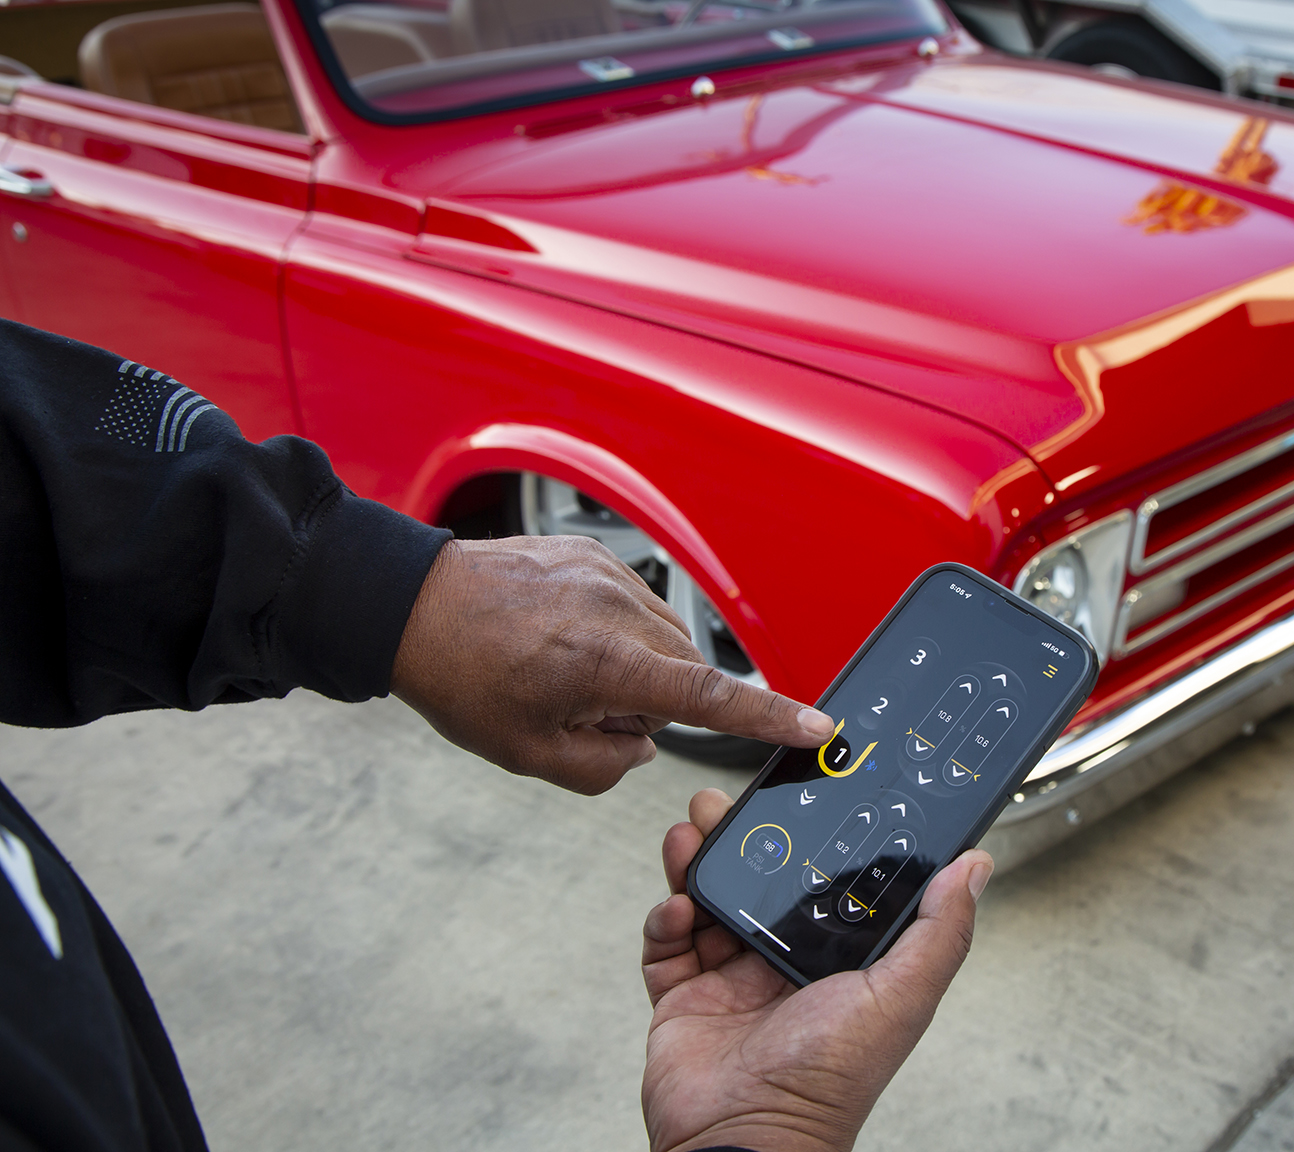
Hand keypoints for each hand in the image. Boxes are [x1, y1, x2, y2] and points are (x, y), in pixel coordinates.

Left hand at [391, 536, 833, 793]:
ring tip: (562, 669)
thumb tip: (642, 747)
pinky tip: (560, 639)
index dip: (770, 717)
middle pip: (683, 673)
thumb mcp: (528, 754)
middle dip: (650, 703)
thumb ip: (605, 765)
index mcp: (606, 663)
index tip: (817, 726)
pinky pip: (636, 608)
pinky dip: (615, 634)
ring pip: (662, 641)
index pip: (711, 698)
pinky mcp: (596, 556)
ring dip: (634, 666)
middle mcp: (618, 611)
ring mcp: (609, 576)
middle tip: (578, 709)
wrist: (411, 604)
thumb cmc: (461, 677)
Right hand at [642, 789, 992, 1151]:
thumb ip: (940, 932)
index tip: (804, 791)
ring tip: (692, 831)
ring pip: (710, 897)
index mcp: (838, 958)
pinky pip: (667, 942)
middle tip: (727, 802)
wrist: (745, 1138)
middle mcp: (785, 960)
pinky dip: (665, 918)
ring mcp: (730, 977)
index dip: (814, 835)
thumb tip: (976, 866)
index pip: (825, 878)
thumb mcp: (900, 998)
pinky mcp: (683, 995)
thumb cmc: (828, 1084)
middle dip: (741, 836)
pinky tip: (678, 907)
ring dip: (697, 860)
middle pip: (760, 878)